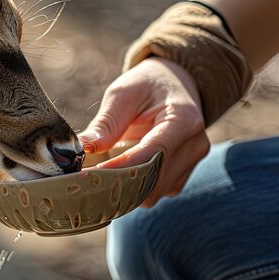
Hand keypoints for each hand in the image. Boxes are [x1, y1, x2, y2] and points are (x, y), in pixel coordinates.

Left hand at [78, 57, 209, 206]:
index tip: (93, 172)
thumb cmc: (146, 86)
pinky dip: (134, 188)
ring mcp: (191, 163)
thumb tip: (84, 148)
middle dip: (119, 181)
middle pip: (154, 179)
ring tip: (105, 168)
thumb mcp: (123, 94)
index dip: (122, 167)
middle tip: (88, 176)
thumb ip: (106, 123)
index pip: (153, 152)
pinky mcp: (182, 176)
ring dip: (126, 186)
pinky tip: (121, 171)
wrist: (172, 85)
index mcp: (183, 119)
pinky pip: (155, 193)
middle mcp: (194, 145)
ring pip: (153, 193)